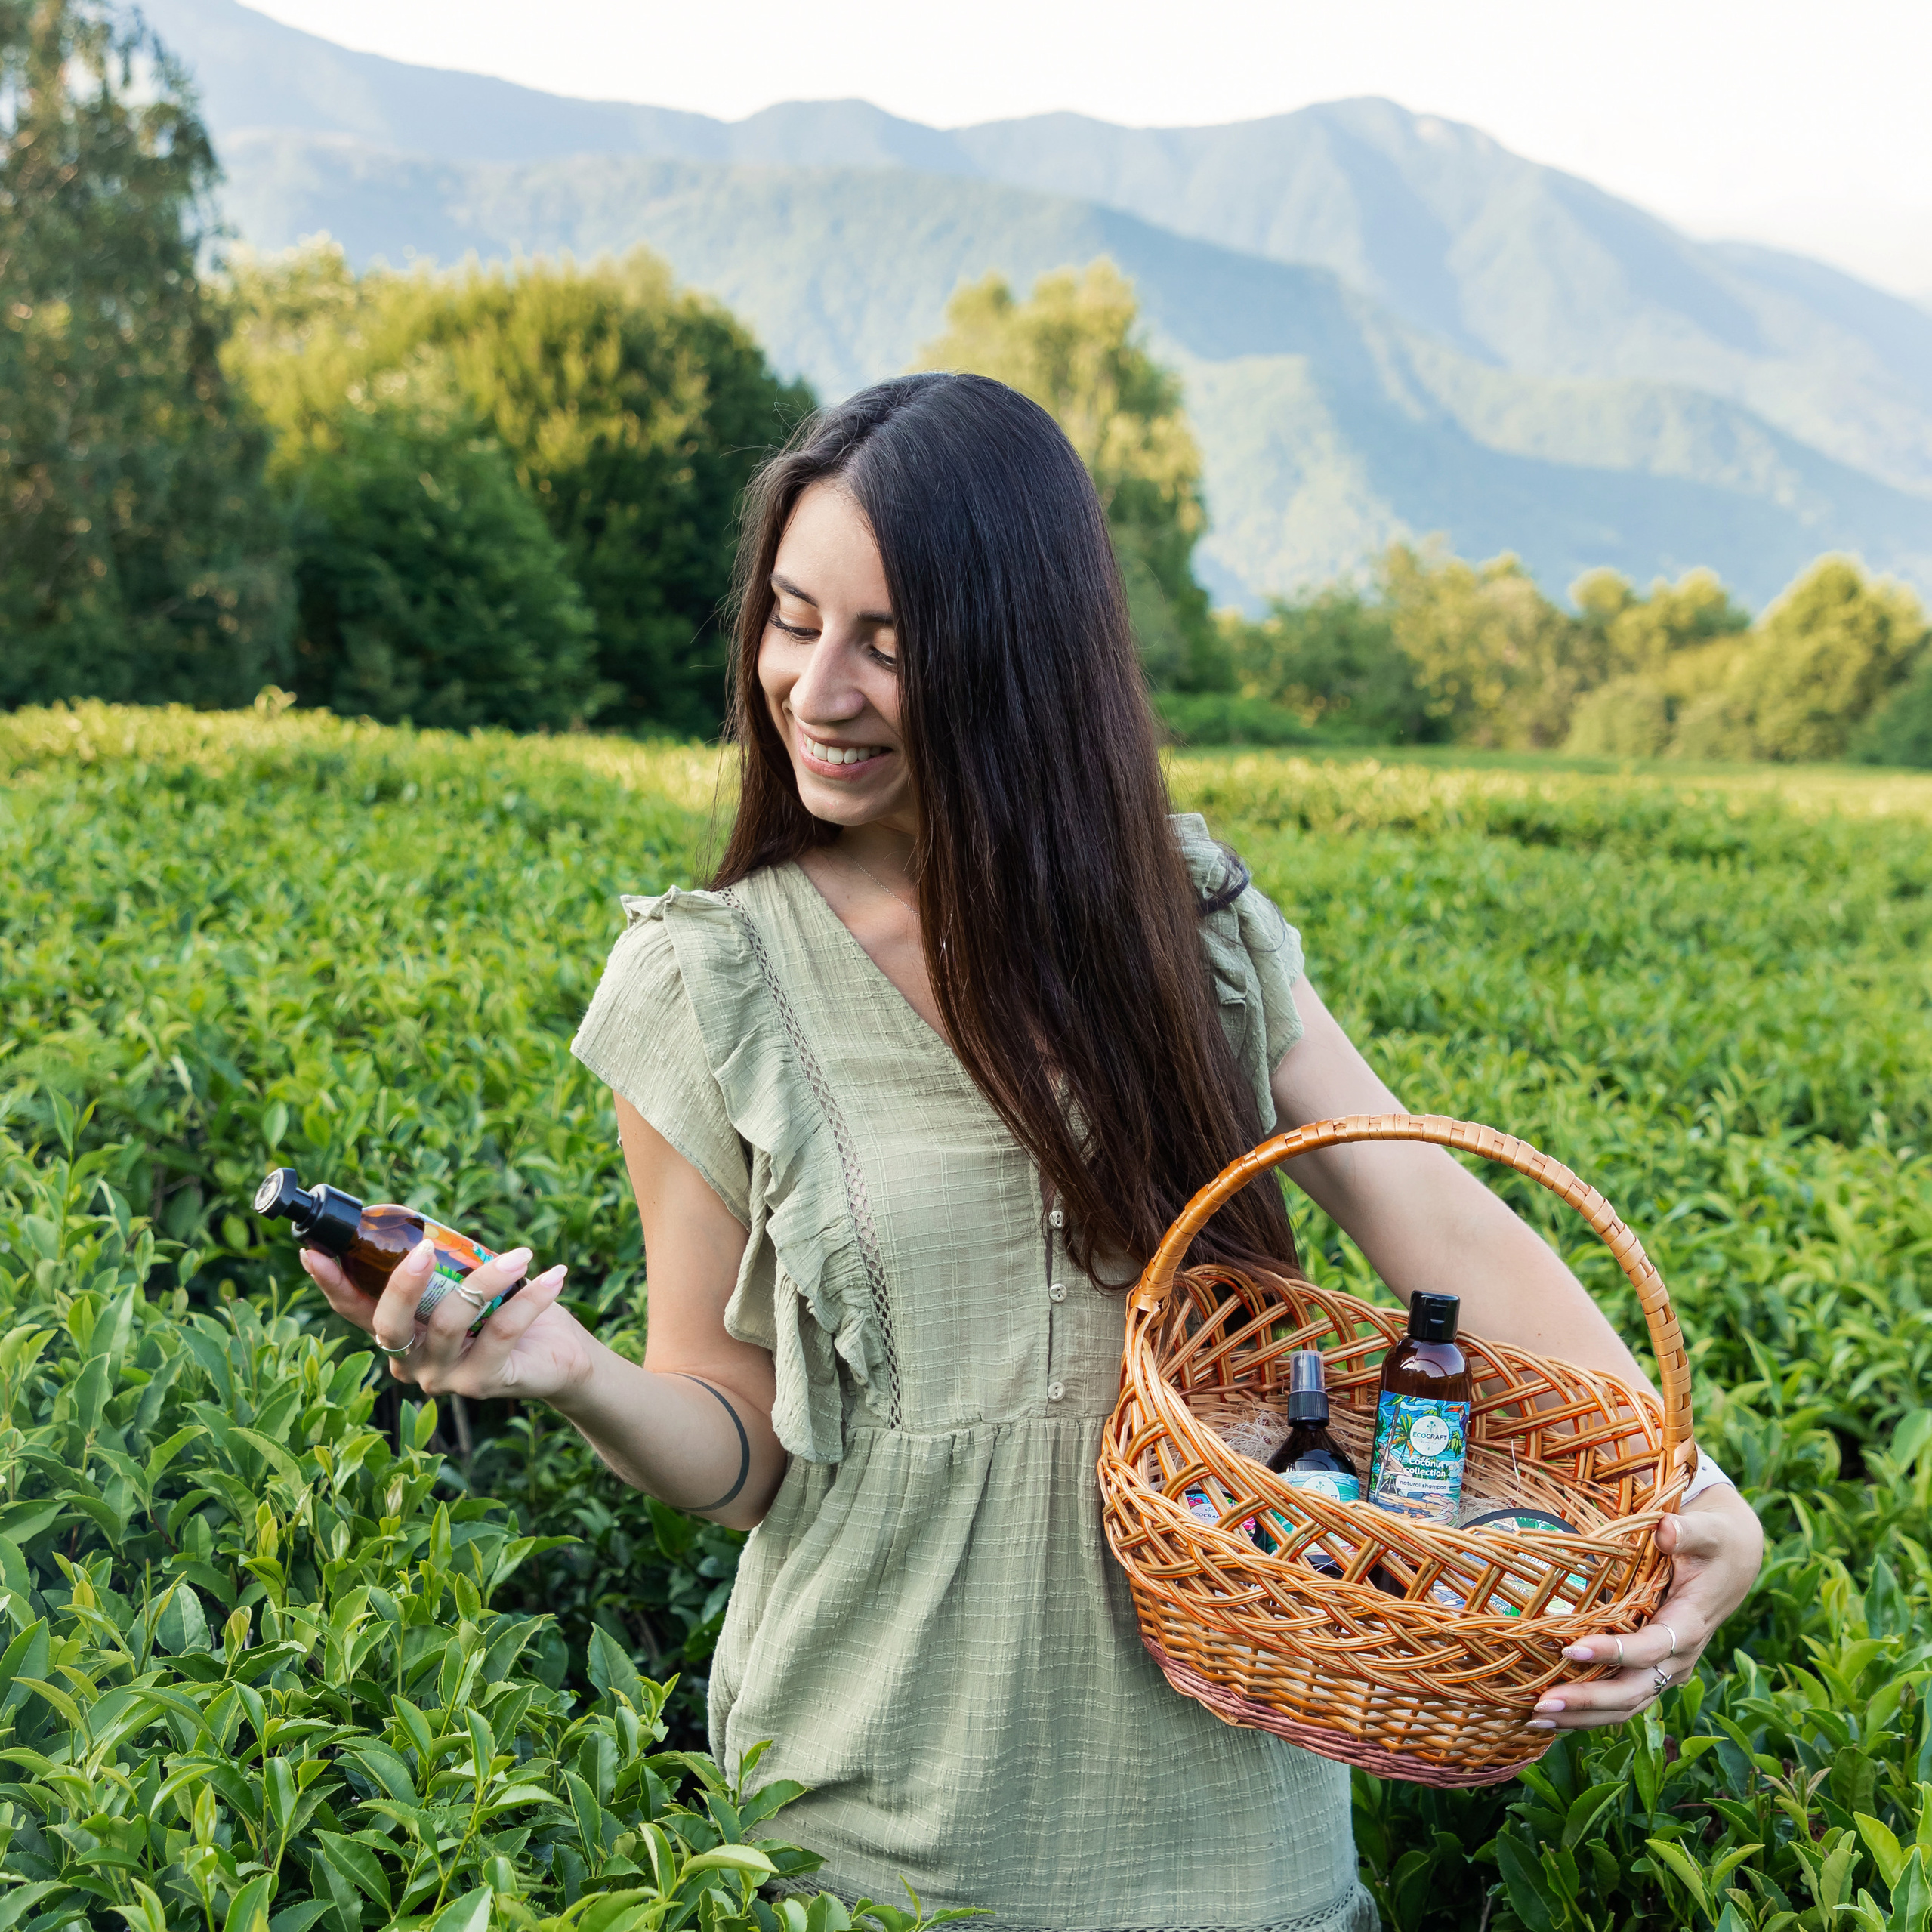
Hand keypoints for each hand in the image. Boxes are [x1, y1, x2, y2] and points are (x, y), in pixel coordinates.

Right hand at [300, 1239, 595, 1404]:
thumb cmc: (507, 1313)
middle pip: (389, 1325)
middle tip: (426, 1249)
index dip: (331, 1284)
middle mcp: (411, 1361)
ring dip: (488, 1280)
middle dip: (402, 1285)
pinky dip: (530, 1299)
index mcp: (401, 1333)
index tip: (313, 1251)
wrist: (559, 1358)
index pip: (355, 1311)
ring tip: (522, 1255)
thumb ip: (445, 1265)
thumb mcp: (469, 1286)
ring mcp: (443, 1377)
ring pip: (450, 1323)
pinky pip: (502, 1333)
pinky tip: (554, 1275)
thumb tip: (427, 1226)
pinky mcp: (482, 1383)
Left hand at [1528, 1481, 1764, 1729]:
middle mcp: (1679, 1657)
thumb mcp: (1708, 1532)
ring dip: (1584, 1716)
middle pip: (1634, 1691)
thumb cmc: (1714, 1544)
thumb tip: (1667, 1530)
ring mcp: (1667, 1669)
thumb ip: (1689, 1531)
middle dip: (1589, 1701)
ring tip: (1536, 1719)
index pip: (1651, 1648)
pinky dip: (1591, 1712)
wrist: (1733, 1565)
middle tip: (1543, 1704)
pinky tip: (1554, 1716)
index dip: (1614, 1653)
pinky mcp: (1655, 1672)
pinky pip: (1625, 1700)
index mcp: (1689, 1624)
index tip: (1570, 1649)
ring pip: (1627, 1704)